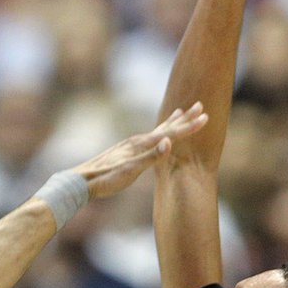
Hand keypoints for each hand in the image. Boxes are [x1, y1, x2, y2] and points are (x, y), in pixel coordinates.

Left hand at [72, 102, 208, 199]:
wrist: (82, 182)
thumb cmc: (106, 178)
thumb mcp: (130, 171)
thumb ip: (150, 158)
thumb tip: (169, 143)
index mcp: (141, 145)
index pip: (170, 134)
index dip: (188, 127)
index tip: (205, 117)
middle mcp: (137, 141)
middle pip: (165, 127)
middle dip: (184, 118)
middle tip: (199, 105)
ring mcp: (131, 145)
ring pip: (157, 130)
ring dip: (171, 122)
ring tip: (180, 112)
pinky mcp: (126, 151)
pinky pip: (149, 138)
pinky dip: (159, 132)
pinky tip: (157, 135)